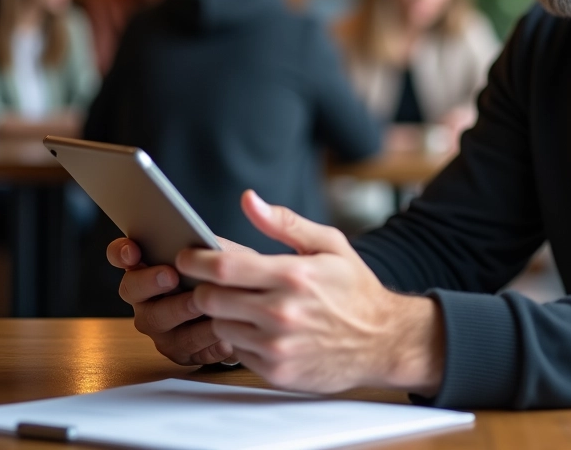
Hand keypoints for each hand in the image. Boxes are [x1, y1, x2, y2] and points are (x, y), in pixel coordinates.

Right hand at [106, 234, 250, 365]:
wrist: (250, 311)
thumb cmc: (228, 279)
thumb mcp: (220, 255)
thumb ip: (204, 249)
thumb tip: (196, 245)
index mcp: (151, 268)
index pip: (122, 255)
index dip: (121, 252)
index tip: (133, 251)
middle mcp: (147, 300)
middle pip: (131, 289)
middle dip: (149, 281)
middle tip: (170, 276)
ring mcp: (160, 329)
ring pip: (158, 321)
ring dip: (180, 310)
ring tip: (201, 303)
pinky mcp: (181, 354)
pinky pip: (189, 348)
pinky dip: (206, 338)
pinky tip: (222, 331)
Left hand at [176, 190, 443, 395]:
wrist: (384, 341)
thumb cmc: (355, 289)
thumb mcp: (330, 245)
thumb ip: (284, 222)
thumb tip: (248, 199)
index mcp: (293, 275)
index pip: (222, 267)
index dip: (194, 259)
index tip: (187, 255)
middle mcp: (281, 312)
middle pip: (210, 298)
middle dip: (204, 286)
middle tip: (214, 280)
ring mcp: (277, 346)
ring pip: (219, 325)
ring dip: (222, 313)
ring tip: (242, 303)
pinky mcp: (276, 371)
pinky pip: (235, 350)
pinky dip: (240, 337)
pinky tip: (260, 327)